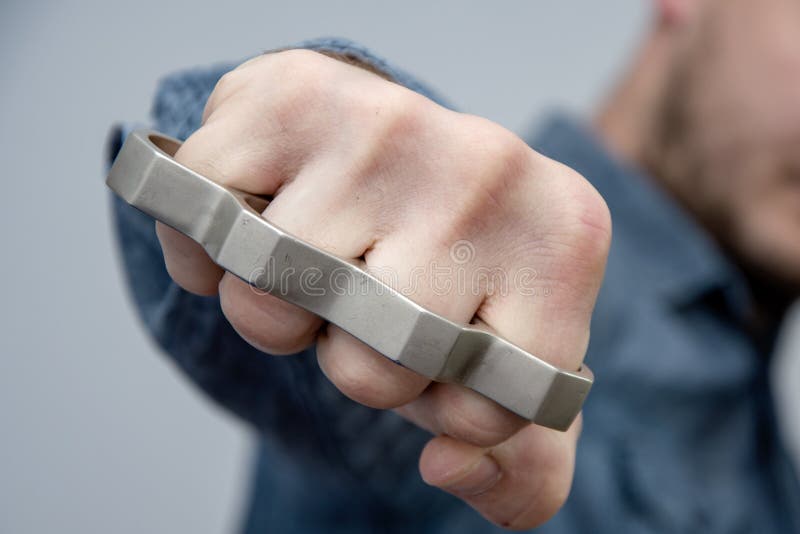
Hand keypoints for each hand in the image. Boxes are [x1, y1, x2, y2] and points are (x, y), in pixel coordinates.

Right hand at [155, 49, 609, 528]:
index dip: (445, 405)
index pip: (486, 407)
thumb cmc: (458, 268)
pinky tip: (250, 224)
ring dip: (280, 307)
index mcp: (562, 240)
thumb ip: (520, 470)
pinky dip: (205, 250)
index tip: (442, 352)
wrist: (410, 150)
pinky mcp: (292, 95)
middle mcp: (491, 167)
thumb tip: (450, 468)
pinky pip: (203, 220)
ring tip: (314, 260)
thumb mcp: (511, 366)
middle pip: (372, 366)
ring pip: (272, 301)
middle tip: (369, 301)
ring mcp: (389, 123)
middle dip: (355, 361)